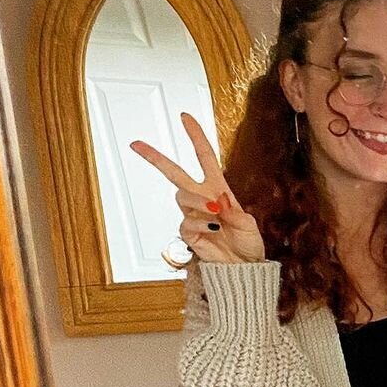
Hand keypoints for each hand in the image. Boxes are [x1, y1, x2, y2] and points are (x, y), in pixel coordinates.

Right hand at [129, 113, 265, 263]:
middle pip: (175, 173)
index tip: (185, 117)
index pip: (204, 157)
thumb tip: (218, 200)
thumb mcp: (249, 225)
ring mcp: (194, 215)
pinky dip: (201, 223)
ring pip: (182, 196)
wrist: (242, 268)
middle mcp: (203, 198)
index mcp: (219, 189)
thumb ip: (235, 212)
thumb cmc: (247, 244)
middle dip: (155, 158)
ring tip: (215, 213)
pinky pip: (186, 220)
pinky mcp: (188, 232)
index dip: (195, 136)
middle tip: (136, 144)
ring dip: (198, 201)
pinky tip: (213, 229)